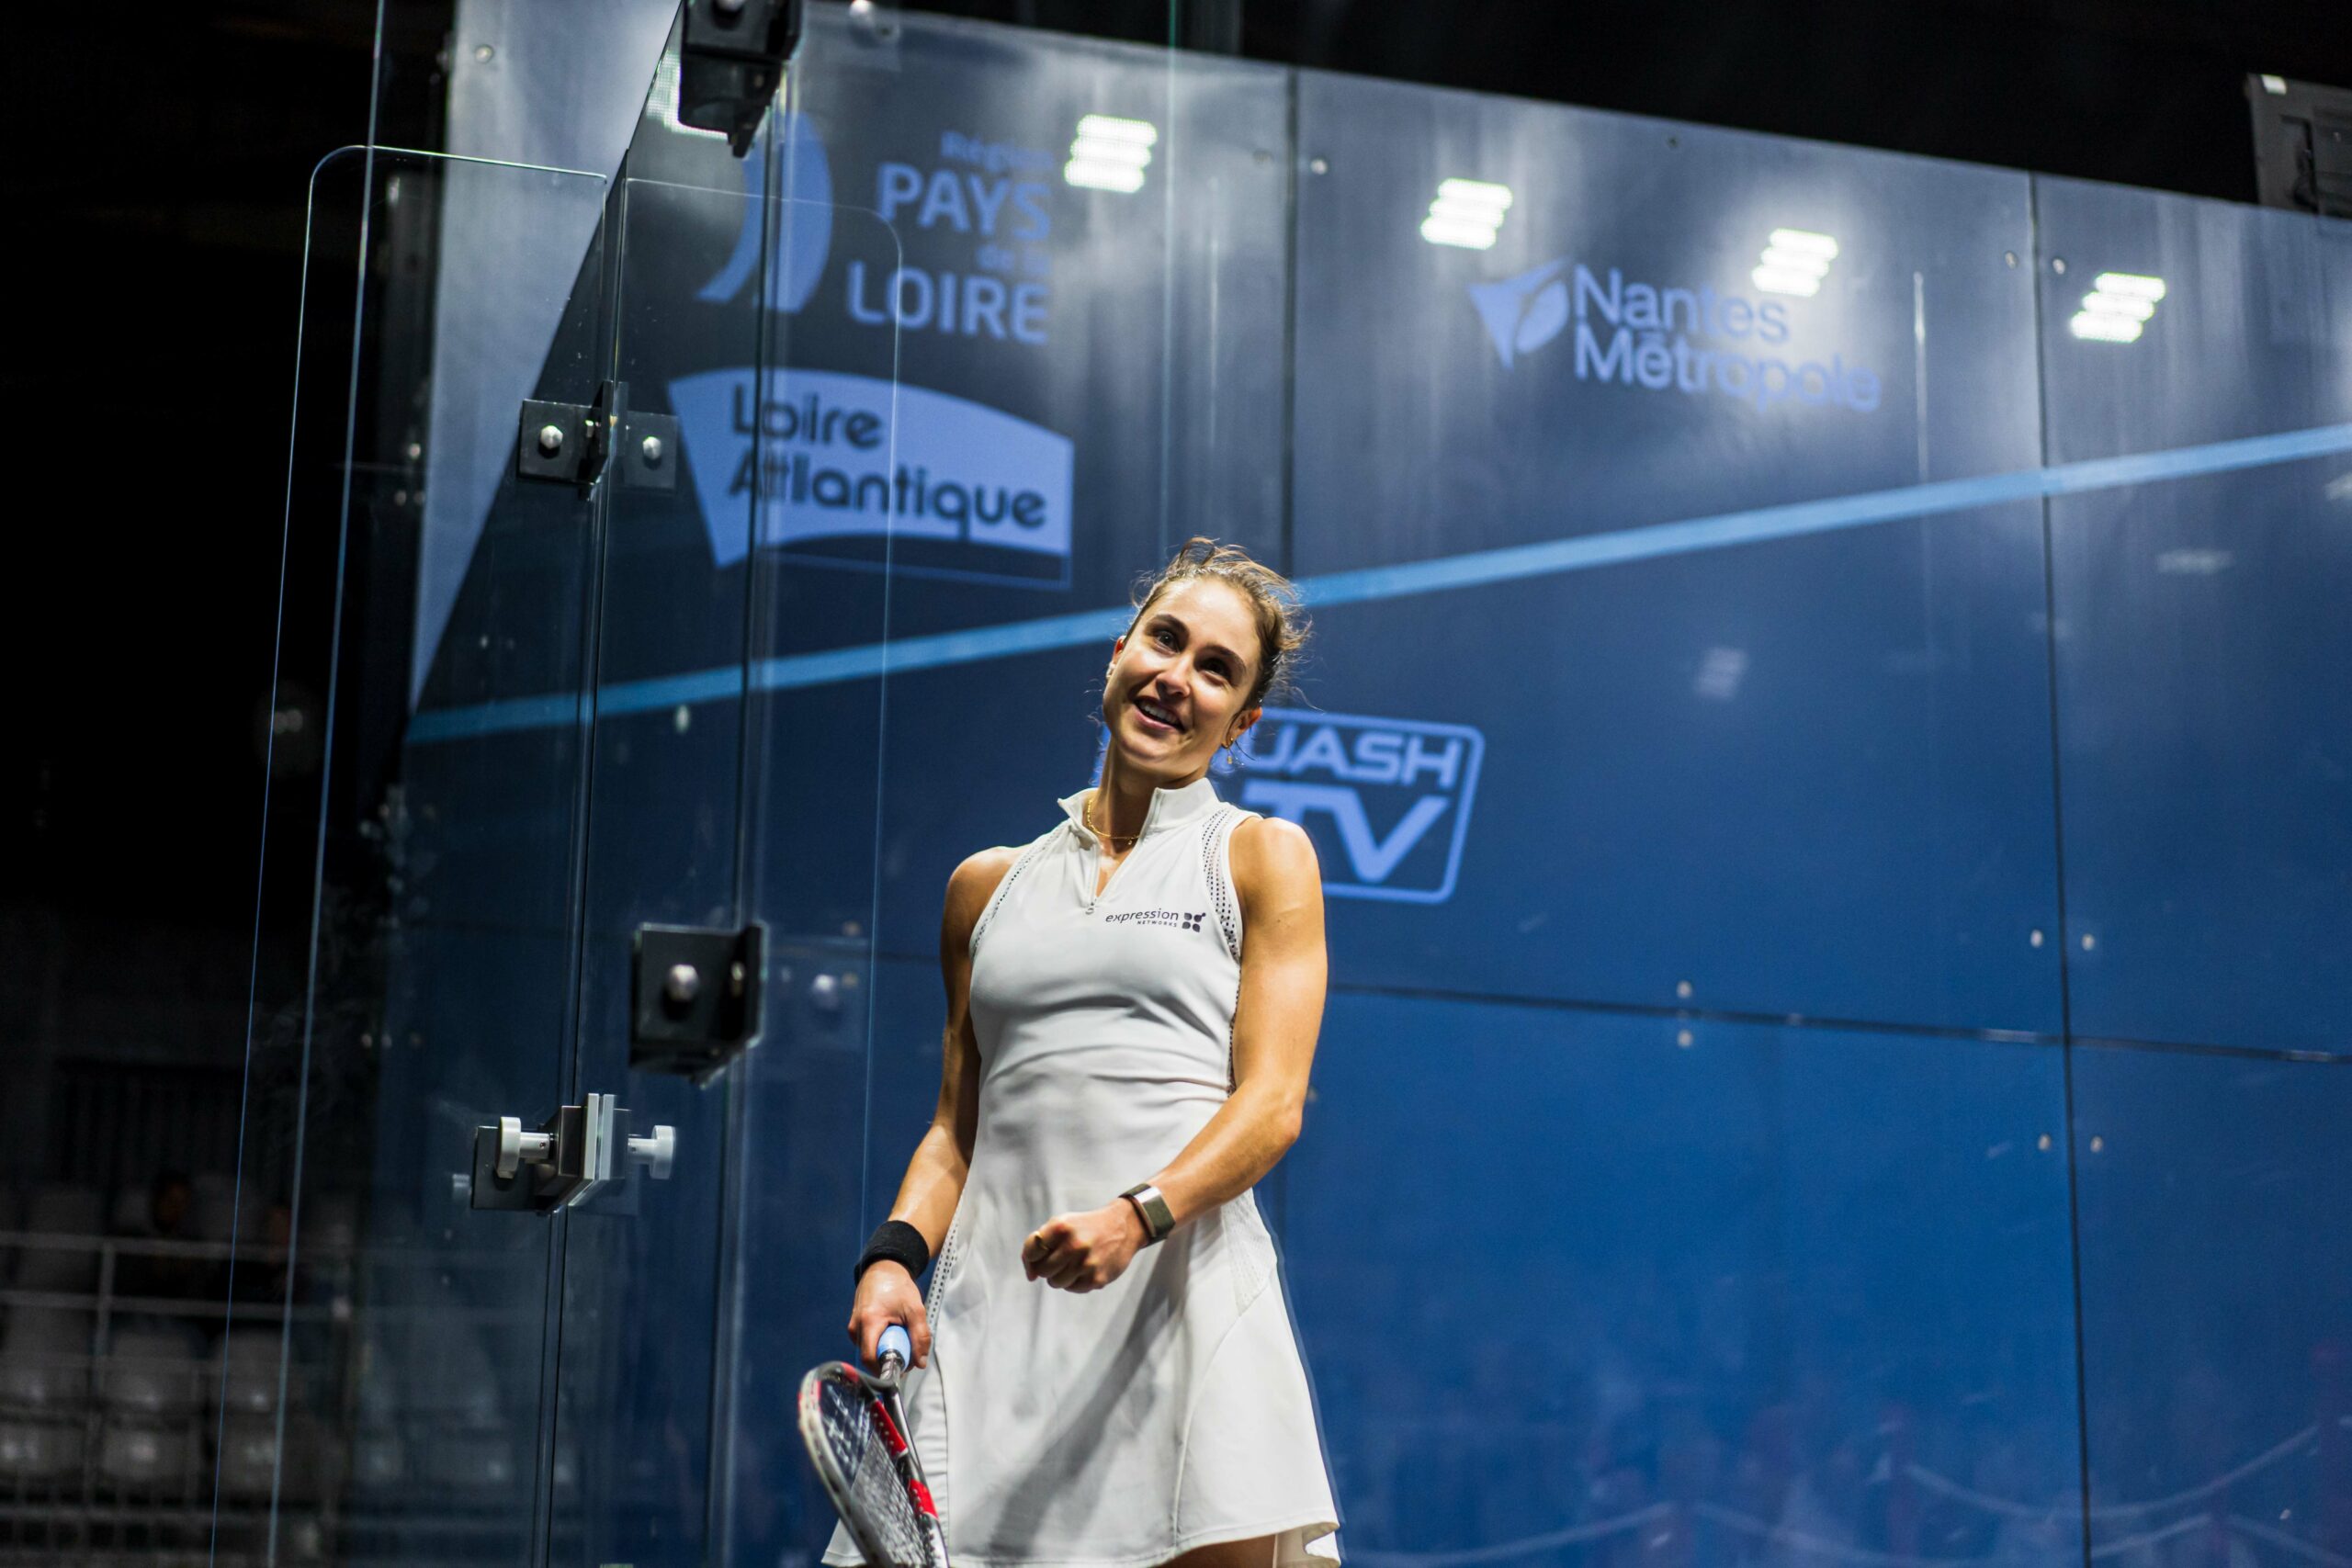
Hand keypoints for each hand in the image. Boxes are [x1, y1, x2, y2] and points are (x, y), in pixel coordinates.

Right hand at [846, 1261, 931, 1370]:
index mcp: (868, 1322)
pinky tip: (891, 1331)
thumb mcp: (915, 1309)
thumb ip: (920, 1336)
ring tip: (900, 1334)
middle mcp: (855, 1327)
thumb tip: (920, 1363)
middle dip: (891, 1359)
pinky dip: (882, 1342)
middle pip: (871, 1356)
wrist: (883, 1270)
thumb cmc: (898, 1287)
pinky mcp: (854, 1328)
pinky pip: (868, 1343)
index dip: (885, 1368)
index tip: (903, 1368)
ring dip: (887, 1349)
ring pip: (870, 1351)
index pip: (870, 1358)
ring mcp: (853, 1328)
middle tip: (908, 1351)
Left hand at [1021, 1201, 1148, 1292]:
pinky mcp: (1097, 1278)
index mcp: (1061, 1227)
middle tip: (1061, 1258)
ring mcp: (1086, 1263)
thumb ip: (1039, 1244)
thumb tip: (1030, 1277)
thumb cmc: (1084, 1228)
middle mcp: (1074, 1245)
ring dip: (1060, 1276)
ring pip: (1055, 1282)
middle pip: (1042, 1270)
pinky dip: (1075, 1281)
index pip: (1031, 1251)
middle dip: (1047, 1267)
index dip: (1032, 1256)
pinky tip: (1086, 1268)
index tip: (1041, 1255)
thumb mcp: (1062, 1224)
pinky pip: (1072, 1288)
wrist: (1123, 1227)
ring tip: (1073, 1263)